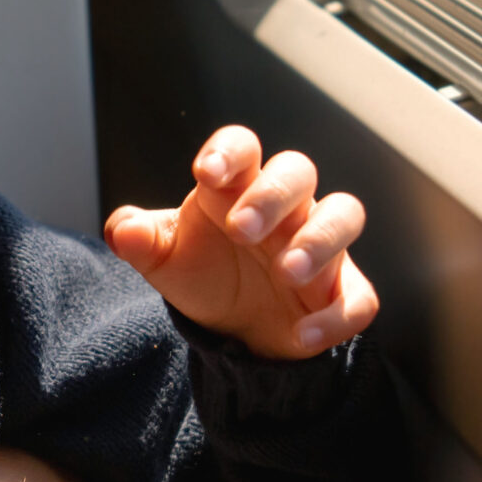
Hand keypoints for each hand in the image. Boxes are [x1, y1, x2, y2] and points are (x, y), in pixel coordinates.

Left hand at [103, 125, 377, 360]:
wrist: (235, 329)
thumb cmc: (205, 273)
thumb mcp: (164, 259)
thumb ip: (139, 239)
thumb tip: (123, 230)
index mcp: (238, 186)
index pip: (242, 147)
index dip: (229, 150)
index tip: (206, 171)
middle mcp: (286, 207)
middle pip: (297, 171)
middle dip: (271, 195)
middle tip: (241, 230)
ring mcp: (320, 246)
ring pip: (343, 215)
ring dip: (318, 240)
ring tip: (285, 271)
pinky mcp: (342, 292)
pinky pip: (359, 297)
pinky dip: (338, 316)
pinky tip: (304, 334)